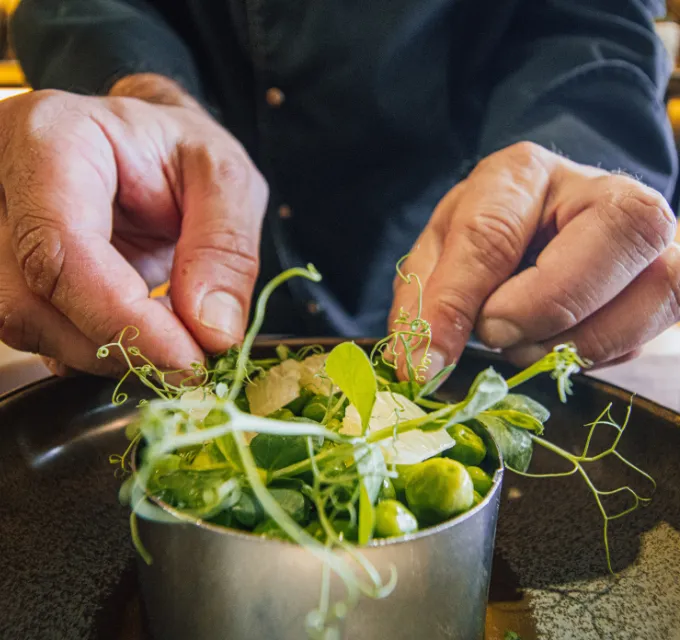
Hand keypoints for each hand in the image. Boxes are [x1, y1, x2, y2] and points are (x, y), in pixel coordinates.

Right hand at [0, 74, 267, 375]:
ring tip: (169, 330)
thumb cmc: (178, 149)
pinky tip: (137, 328)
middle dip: (119, 345)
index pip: (62, 250)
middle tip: (191, 357)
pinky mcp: (6, 271)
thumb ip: (226, 248)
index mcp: (52, 139)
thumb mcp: (226, 176)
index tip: (187, 360)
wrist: (145, 146)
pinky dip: (95, 346)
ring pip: (24, 326)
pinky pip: (37, 332)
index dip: (124, 320)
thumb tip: (212, 331)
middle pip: (31, 302)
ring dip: (108, 351)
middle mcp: (0, 187)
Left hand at [392, 142, 678, 377]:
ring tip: (524, 340)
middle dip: (543, 306)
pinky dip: (594, 353)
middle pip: (614, 233)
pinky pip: (649, 333)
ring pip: (652, 291)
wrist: (546, 229)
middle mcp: (607, 190)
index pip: (493, 232)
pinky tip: (558, 339)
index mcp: (525, 174)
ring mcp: (659, 236)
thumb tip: (419, 364)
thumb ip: (428, 299)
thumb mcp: (443, 254)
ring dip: (571, 342)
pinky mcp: (677, 282)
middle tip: (495, 333)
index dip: (457, 302)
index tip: (427, 358)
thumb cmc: (489, 236)